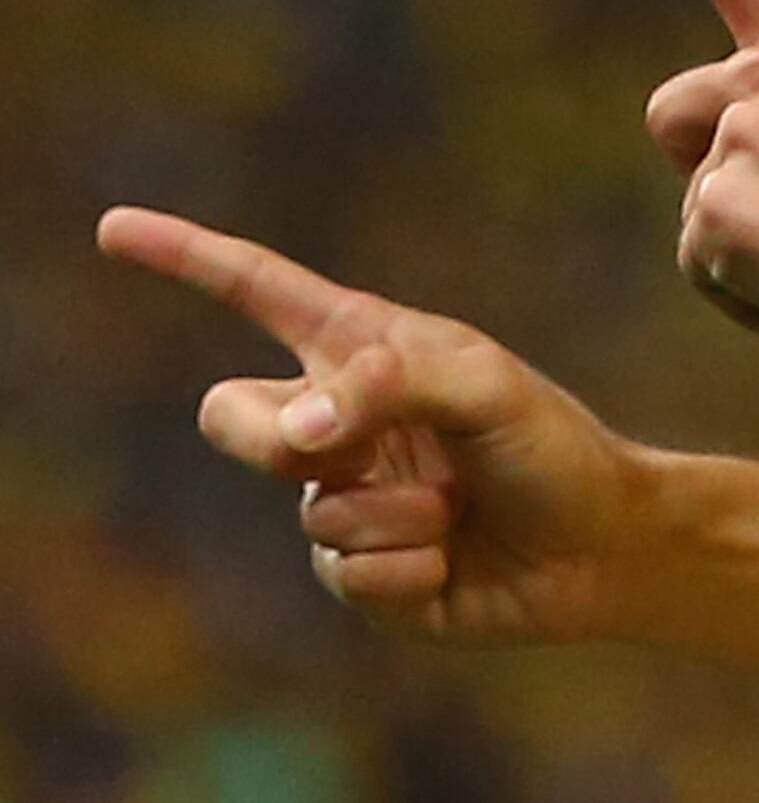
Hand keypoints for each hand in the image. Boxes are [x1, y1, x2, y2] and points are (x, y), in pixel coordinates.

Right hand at [95, 208, 644, 644]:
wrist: (601, 544)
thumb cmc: (549, 445)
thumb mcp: (482, 388)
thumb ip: (388, 383)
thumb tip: (299, 428)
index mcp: (362, 349)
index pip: (257, 292)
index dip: (184, 257)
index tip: (114, 228)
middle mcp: (338, 422)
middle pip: (230, 417)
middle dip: (277, 437)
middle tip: (348, 445)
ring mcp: (340, 500)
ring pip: (310, 508)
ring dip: (398, 511)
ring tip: (460, 508)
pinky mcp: (359, 575)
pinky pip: (346, 573)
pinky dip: (409, 565)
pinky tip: (453, 557)